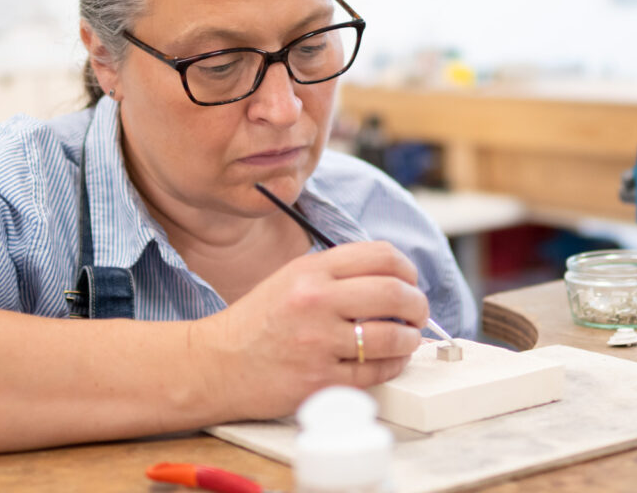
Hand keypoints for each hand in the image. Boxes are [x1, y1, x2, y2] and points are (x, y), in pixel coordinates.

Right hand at [189, 240, 429, 420]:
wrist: (218, 363)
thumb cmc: (258, 321)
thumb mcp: (293, 278)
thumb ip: (338, 273)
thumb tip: (393, 279)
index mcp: (311, 271)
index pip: (380, 255)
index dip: (406, 268)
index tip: (409, 280)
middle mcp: (316, 301)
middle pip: (394, 292)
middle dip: (417, 303)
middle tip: (417, 311)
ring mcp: (319, 343)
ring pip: (392, 336)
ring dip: (410, 338)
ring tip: (407, 338)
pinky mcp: (321, 381)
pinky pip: (376, 372)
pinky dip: (393, 365)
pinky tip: (389, 359)